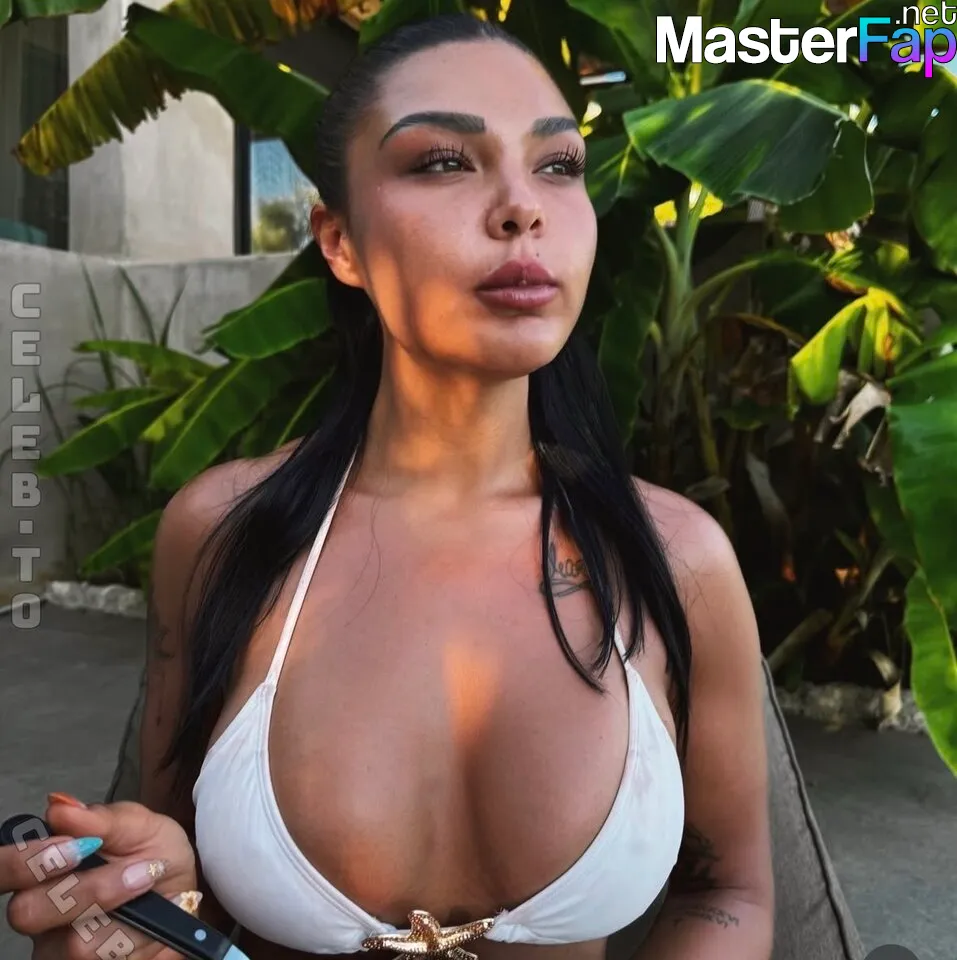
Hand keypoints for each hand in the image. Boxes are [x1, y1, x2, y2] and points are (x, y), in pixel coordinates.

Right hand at [2, 794, 197, 959]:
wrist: (184, 897)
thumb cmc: (153, 856)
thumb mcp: (141, 827)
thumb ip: (103, 820)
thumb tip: (60, 807)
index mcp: (45, 869)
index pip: (4, 869)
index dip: (27, 862)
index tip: (77, 846)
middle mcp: (40, 912)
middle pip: (29, 913)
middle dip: (90, 890)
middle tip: (137, 870)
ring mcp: (58, 948)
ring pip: (75, 944)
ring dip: (127, 914)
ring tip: (153, 888)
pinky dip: (141, 938)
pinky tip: (156, 918)